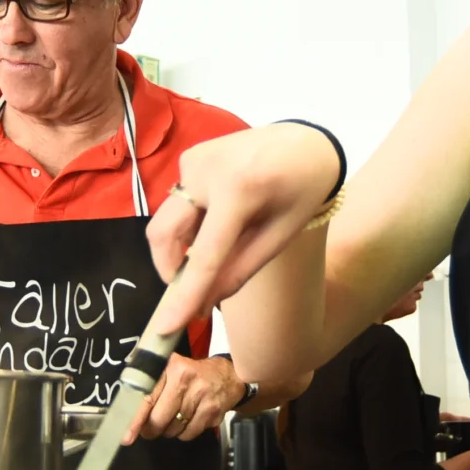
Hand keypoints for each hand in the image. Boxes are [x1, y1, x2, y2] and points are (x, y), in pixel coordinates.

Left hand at [127, 353, 245, 443]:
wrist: (230, 375)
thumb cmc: (192, 374)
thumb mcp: (172, 370)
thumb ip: (152, 387)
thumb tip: (129, 415)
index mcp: (171, 368)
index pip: (147, 397)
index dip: (135, 420)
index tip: (127, 436)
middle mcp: (185, 380)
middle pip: (159, 419)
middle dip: (152, 429)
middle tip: (151, 429)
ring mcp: (201, 397)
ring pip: (173, 429)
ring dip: (169, 430)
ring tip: (175, 417)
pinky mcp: (213, 412)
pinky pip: (189, 434)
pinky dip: (185, 432)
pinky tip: (189, 420)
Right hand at [143, 124, 340, 336]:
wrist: (306, 142)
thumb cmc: (301, 192)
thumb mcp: (279, 237)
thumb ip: (239, 272)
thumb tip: (203, 305)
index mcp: (239, 190)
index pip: (205, 254)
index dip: (184, 294)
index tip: (165, 327)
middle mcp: (206, 170)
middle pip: (163, 233)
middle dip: (170, 269)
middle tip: (190, 291)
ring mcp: (192, 160)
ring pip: (168, 220)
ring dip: (184, 244)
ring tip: (221, 243)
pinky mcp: (189, 157)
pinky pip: (178, 203)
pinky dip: (192, 222)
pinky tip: (222, 216)